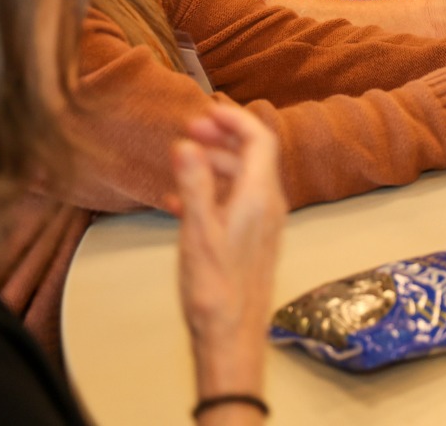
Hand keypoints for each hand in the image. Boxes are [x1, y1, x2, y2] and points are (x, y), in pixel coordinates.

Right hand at [169, 106, 285, 403]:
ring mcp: (261, 223)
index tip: (208, 110)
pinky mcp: (250, 239)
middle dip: (220, 138)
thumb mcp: (198, 231)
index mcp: (260, 196)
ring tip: (179, 163)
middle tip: (188, 130)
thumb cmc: (216, 288)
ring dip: (212, 165)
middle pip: (250, 156)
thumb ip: (194, 184)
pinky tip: (178, 201)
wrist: (231, 335)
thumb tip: (187, 144)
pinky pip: (233, 203)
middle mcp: (268, 206)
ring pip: (240, 179)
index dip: (235, 120)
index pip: (259, 139)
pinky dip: (209, 193)